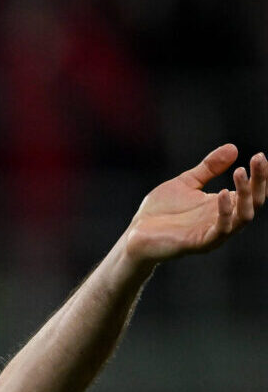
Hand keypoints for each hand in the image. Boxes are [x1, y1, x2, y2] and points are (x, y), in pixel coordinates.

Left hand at [121, 145, 265, 266]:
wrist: (135, 234)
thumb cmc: (160, 211)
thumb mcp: (187, 182)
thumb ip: (209, 168)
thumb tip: (233, 148)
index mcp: (223, 206)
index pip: (252, 192)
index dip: (259, 175)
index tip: (260, 156)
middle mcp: (223, 220)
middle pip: (254, 202)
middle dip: (259, 181)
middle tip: (258, 159)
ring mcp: (213, 233)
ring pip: (243, 217)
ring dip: (245, 194)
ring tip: (239, 172)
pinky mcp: (199, 243)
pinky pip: (221, 229)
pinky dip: (226, 212)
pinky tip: (223, 193)